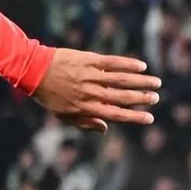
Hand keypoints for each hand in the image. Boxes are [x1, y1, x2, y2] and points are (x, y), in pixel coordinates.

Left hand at [32, 49, 161, 130]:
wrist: (34, 71)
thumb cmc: (49, 95)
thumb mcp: (62, 114)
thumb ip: (84, 122)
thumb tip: (105, 128)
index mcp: (85, 108)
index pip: (115, 115)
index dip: (134, 117)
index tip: (149, 118)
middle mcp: (90, 93)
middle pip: (122, 97)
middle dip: (142, 99)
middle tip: (156, 98)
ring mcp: (90, 76)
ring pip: (121, 79)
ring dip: (141, 81)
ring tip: (156, 83)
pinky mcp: (89, 60)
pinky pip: (113, 62)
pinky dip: (128, 64)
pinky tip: (142, 66)